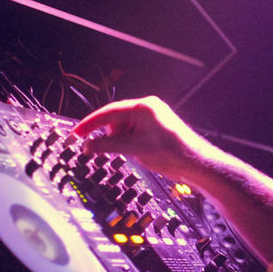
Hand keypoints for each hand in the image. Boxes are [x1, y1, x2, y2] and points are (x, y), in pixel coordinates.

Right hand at [71, 96, 209, 181]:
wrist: (196, 164)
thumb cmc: (173, 153)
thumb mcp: (134, 149)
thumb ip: (108, 146)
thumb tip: (88, 145)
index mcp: (144, 107)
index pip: (108, 112)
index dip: (90, 123)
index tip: (76, 133)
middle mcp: (149, 109)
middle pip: (116, 121)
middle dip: (112, 136)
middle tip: (114, 150)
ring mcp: (153, 119)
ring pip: (124, 129)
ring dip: (122, 142)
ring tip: (136, 153)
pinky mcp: (156, 129)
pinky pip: (134, 134)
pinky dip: (131, 144)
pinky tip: (141, 153)